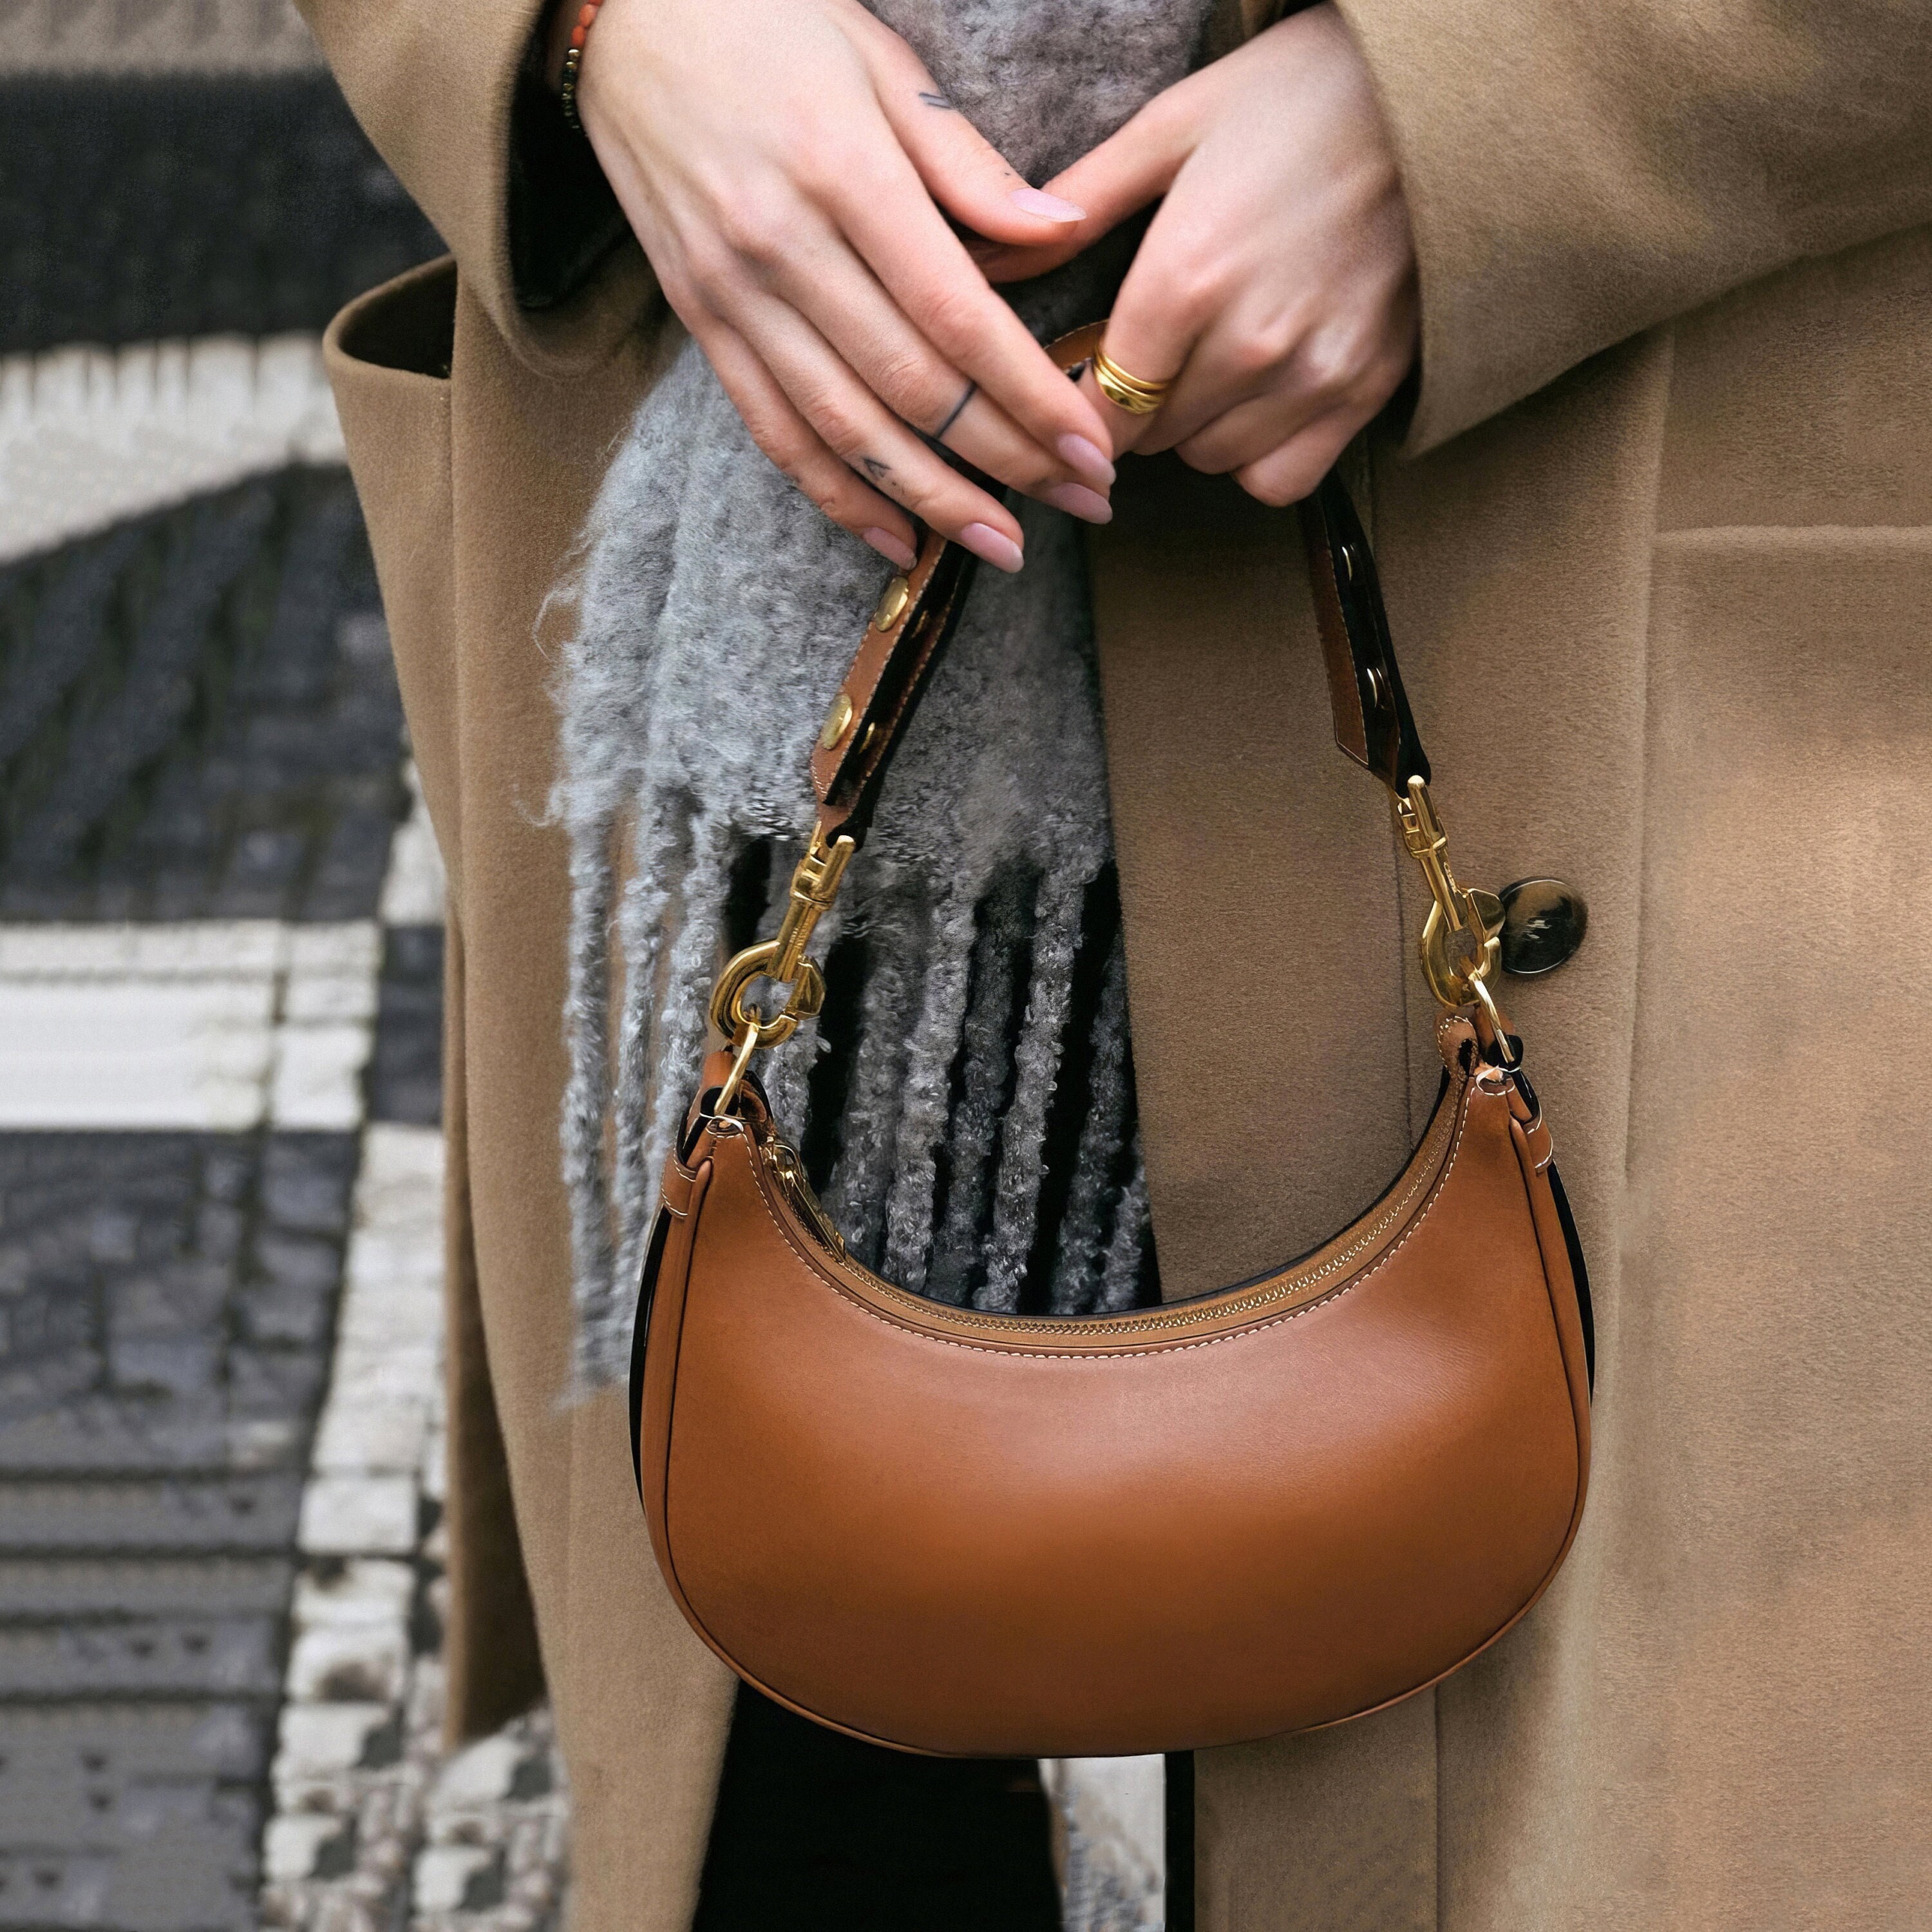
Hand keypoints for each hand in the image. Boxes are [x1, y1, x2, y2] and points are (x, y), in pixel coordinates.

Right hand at [570, 0, 1119, 570]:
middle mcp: (782, 248)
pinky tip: (899, 541)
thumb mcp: (879, 60)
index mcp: (843, 172)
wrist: (620, 21)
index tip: (1090, 447)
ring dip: (932, 502)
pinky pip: (775, 435)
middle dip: (1007, 461)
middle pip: (913, 387)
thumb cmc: (768, 24)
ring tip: (1003, 546)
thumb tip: (1064, 237)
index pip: (957, 315)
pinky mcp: (701, 325)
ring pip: (846, 431)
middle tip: (1083, 503)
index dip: (1030, 395)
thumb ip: (968, 162)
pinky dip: (839, 497)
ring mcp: (734, 297)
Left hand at [975, 5, 1416, 505]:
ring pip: (1210, 459)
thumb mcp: (1171, 127)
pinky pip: (1281, 478)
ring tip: (1206, 362)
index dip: (1074, 404)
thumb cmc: (1296, 96)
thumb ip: (1074, 206)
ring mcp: (1313, 375)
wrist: (1437, 96)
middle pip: (1148, 437)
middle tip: (1148, 352)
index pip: (1095, 407)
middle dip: (1132, 405)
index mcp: (1185, 280)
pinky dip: (1256, 456)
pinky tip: (1254, 402)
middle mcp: (1249, 344)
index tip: (1075, 380)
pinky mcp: (1365, 392)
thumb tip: (978, 258)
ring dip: (1193, 427)